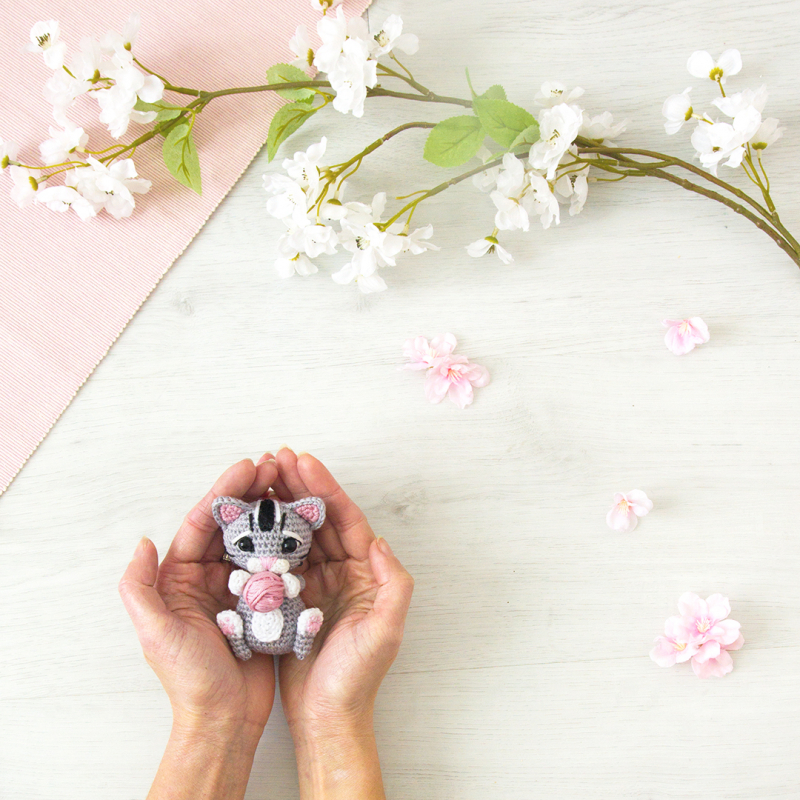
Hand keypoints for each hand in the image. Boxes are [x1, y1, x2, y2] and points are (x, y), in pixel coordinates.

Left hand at [119, 457, 278, 742]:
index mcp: (179, 578)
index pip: (201, 523)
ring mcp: (237, 587)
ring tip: (292, 483)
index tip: (247, 468)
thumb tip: (143, 542)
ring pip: (255, 538)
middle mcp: (207, 576)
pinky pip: (275, 563)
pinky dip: (288, 541)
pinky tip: (304, 522)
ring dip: (272, 510)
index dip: (224, 492)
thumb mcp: (155, 633)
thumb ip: (140, 587)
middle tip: (276, 466)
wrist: (224, 718)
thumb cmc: (188, 679)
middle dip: (253, 492)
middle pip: (231, 523)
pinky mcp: (262, 602)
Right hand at [269, 449, 413, 773]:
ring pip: (300, 533)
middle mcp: (345, 570)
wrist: (328, 717)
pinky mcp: (295, 597)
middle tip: (277, 458)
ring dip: (283, 504)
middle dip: (301, 486)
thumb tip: (379, 540)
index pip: (346, 520)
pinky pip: (283, 558)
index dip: (326, 489)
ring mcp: (319, 581)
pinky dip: (269, 536)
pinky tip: (251, 518)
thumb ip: (393, 584)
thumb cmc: (358, 678)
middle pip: (321, 518)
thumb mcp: (385, 632)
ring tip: (261, 478)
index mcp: (367, 571)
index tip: (304, 462)